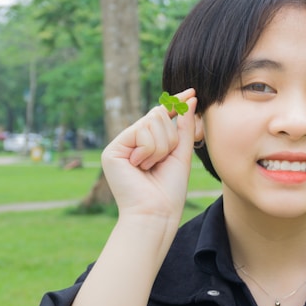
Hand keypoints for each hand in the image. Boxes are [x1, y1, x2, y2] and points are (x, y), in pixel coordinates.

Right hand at [101, 88, 197, 217]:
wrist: (156, 213)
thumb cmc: (170, 190)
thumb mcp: (181, 154)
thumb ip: (184, 127)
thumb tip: (191, 99)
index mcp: (147, 143)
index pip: (161, 116)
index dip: (176, 103)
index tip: (192, 92)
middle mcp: (132, 141)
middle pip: (157, 115)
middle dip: (169, 137)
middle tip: (162, 161)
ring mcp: (121, 145)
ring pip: (152, 121)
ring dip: (160, 146)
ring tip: (151, 167)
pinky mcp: (112, 150)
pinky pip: (141, 132)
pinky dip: (149, 150)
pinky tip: (140, 167)